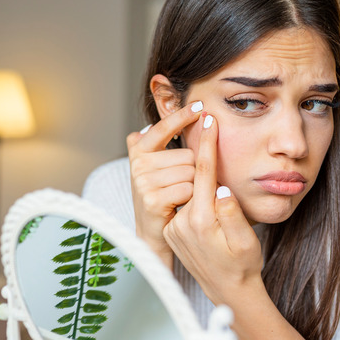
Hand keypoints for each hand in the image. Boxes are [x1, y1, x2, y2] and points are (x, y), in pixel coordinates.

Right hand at [126, 101, 203, 265]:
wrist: (153, 233)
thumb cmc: (163, 195)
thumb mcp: (158, 165)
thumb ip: (161, 141)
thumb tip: (171, 116)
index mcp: (139, 150)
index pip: (163, 127)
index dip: (181, 116)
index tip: (200, 106)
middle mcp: (138, 163)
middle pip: (187, 155)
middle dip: (193, 169)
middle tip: (180, 185)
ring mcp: (143, 181)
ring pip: (190, 172)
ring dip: (193, 185)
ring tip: (180, 196)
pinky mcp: (151, 199)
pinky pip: (188, 188)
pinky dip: (191, 198)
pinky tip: (180, 205)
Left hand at [163, 113, 263, 304]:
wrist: (228, 290)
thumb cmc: (243, 265)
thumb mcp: (246, 241)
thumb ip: (232, 214)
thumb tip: (221, 189)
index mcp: (202, 221)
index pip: (202, 172)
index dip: (206, 144)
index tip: (208, 120)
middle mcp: (183, 223)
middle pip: (190, 176)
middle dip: (198, 153)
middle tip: (203, 125)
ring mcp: (175, 228)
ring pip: (186, 189)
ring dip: (195, 174)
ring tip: (204, 162)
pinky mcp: (172, 231)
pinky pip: (184, 203)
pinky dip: (191, 192)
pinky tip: (201, 190)